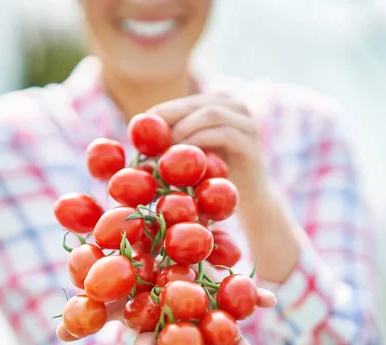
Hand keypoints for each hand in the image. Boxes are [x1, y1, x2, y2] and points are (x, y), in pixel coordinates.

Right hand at [56, 288, 276, 344]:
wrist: (152, 243)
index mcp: (150, 314)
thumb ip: (87, 310)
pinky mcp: (222, 283)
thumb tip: (60, 336)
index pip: (148, 337)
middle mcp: (177, 313)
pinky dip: (256, 295)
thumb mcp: (105, 287)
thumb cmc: (127, 272)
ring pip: (216, 324)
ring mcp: (202, 302)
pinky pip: (240, 290)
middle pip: (184, 337)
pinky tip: (270, 300)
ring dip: (230, 339)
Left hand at [148, 93, 300, 283]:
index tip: (137, 128)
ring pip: (209, 114)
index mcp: (218, 103)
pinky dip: (199, 142)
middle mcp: (234, 105)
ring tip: (165, 148)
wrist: (249, 200)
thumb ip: (172, 140)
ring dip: (183, 129)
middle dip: (167, 118)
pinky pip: (222, 134)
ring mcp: (246, 121)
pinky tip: (184, 156)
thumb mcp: (191, 153)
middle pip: (194, 104)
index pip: (183, 102)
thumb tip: (134, 135)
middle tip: (147, 137)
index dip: (160, 112)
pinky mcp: (251, 142)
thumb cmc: (214, 176)